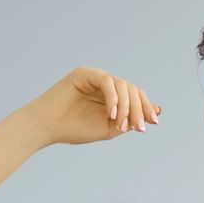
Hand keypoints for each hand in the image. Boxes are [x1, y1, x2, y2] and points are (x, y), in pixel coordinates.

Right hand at [21, 66, 160, 145]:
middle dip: (139, 109)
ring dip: (127, 107)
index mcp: (111, 96)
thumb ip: (131, 119)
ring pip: (123, 85)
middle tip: (138, 128)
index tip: (153, 123)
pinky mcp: (84, 73)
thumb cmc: (75, 129)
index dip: (146, 107)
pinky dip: (114, 98)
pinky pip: (107, 81)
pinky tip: (112, 114)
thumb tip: (156, 111)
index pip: (136, 95)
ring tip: (121, 125)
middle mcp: (104, 84)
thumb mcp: (110, 128)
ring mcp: (95, 77)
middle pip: (132, 89)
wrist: (47, 127)